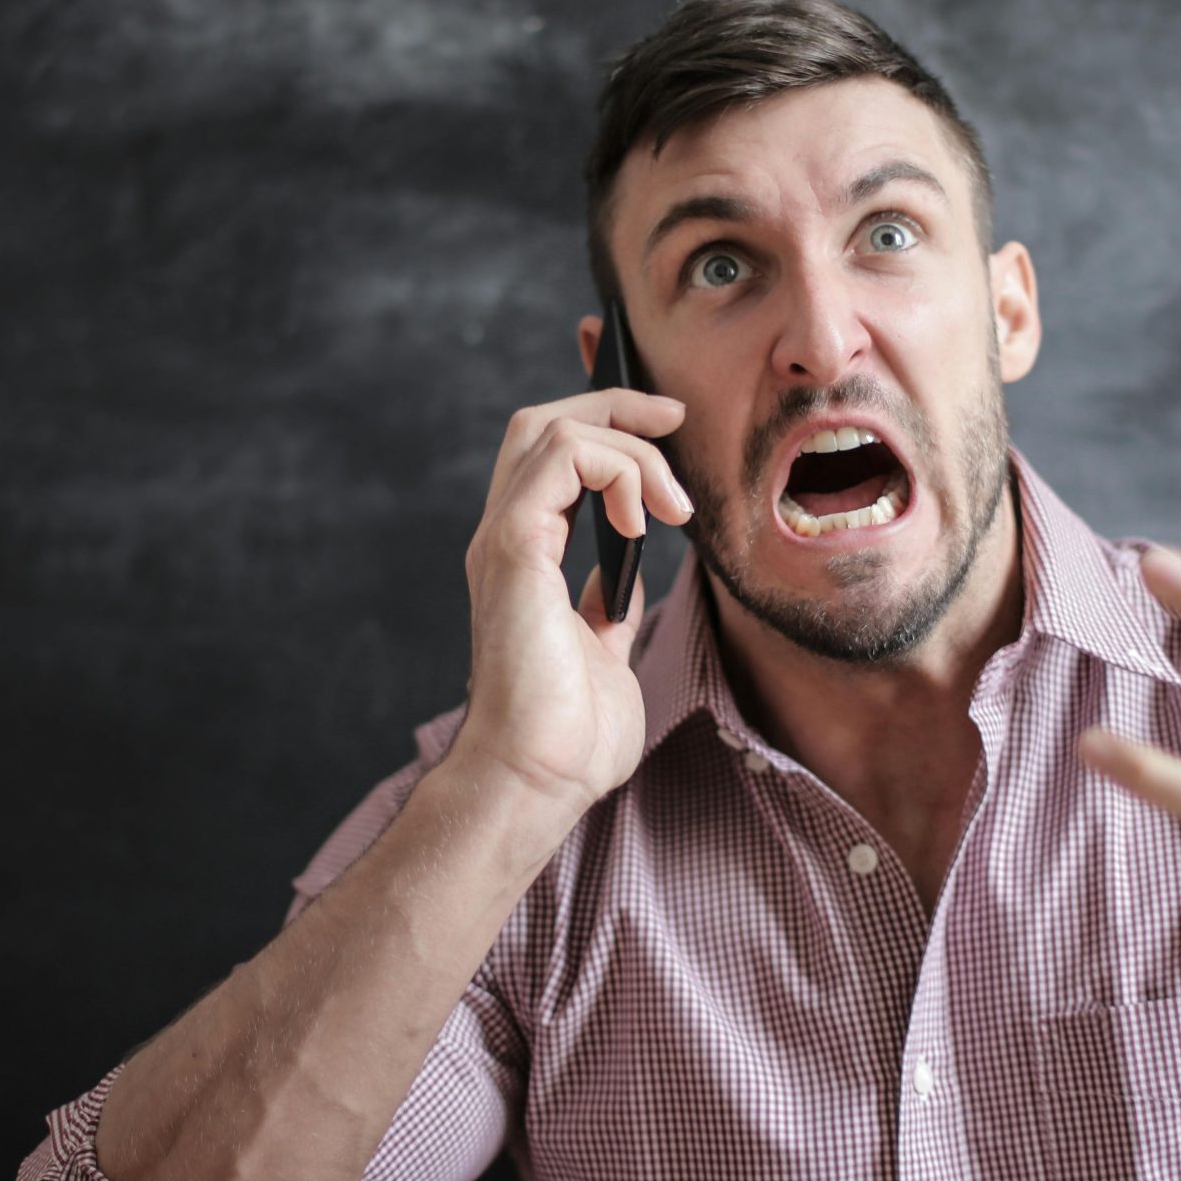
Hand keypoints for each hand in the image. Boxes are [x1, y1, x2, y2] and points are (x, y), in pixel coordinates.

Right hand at [453, 386, 692, 823]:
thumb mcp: (606, 654)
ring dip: (628, 447)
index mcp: (527, 559)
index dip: (606, 426)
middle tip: (674, 416)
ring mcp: (505, 540)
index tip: (668, 429)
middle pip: (542, 421)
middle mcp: (509, 538)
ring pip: (551, 427)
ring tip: (674, 505)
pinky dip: (615, 469)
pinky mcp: (514, 548)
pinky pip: (561, 458)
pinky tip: (646, 521)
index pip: (552, 457)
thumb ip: (609, 608)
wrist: (538, 777)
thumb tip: (629, 579)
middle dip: (613, 403)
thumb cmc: (570, 736)